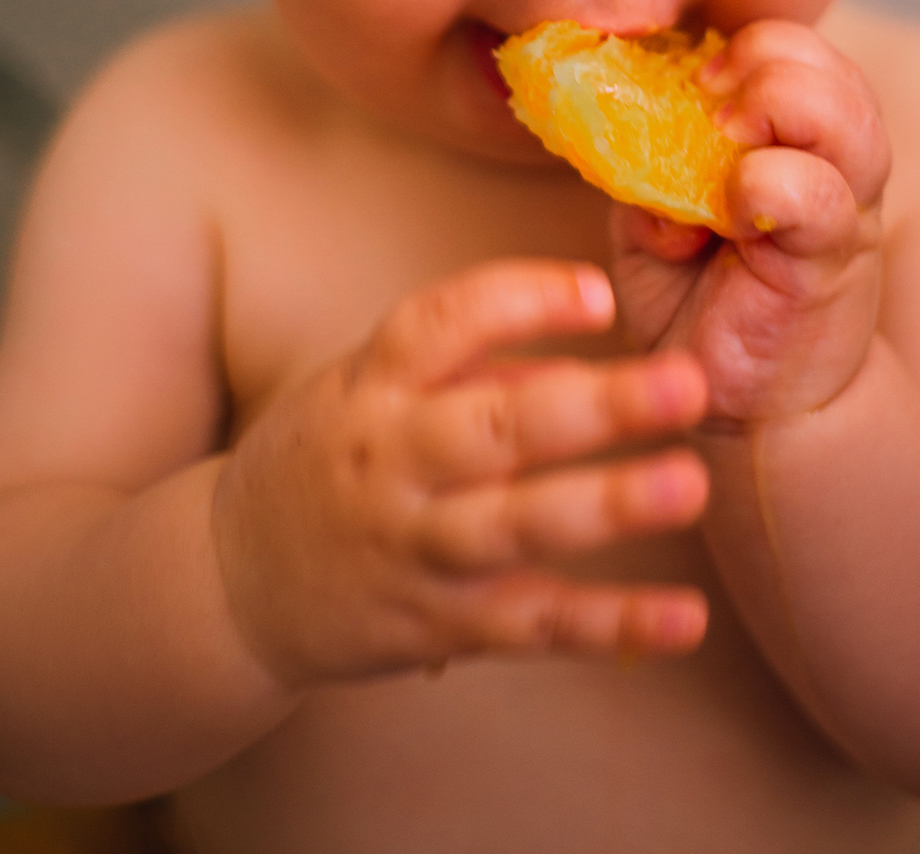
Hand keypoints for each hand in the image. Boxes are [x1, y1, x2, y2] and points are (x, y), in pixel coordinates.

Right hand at [211, 261, 709, 686]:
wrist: (230, 580)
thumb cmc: (326, 454)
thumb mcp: (368, 385)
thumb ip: (473, 369)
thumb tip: (583, 365)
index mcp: (373, 384)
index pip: (441, 323)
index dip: (522, 301)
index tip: (599, 294)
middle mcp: (393, 461)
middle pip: (495, 427)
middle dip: (597, 404)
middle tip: (685, 382)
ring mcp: (415, 548)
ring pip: (517, 527)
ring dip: (607, 506)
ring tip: (688, 485)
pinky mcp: (439, 624)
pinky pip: (533, 624)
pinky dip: (610, 625)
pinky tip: (683, 618)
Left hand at [609, 21, 887, 424]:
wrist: (757, 406)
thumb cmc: (703, 302)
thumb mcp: (652, 222)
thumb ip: (639, 171)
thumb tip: (625, 136)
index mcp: (791, 137)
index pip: (794, 48)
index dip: (746, 47)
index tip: (696, 79)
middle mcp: (831, 161)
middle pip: (826, 64)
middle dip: (765, 64)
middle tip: (717, 103)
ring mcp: (842, 208)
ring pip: (845, 116)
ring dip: (778, 107)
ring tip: (731, 145)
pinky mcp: (833, 260)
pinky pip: (818, 198)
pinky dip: (770, 186)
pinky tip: (735, 213)